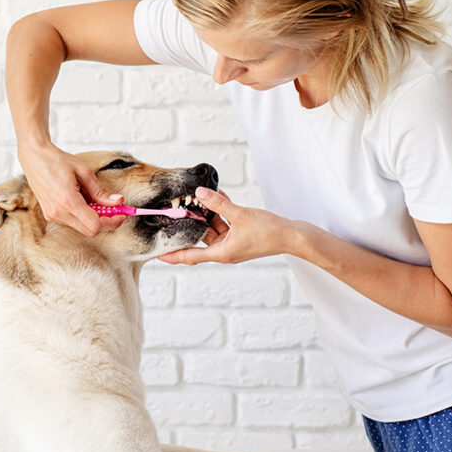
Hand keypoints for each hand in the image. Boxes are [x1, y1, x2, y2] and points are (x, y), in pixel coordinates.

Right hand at [17, 142, 126, 236]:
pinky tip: (84, 201)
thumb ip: (100, 191)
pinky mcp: (50, 215)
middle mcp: (58, 212)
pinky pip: (73, 222)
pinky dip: (84, 215)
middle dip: (106, 221)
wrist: (34, 158)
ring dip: (95, 218)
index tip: (122, 214)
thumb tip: (118, 202)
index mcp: (67, 200)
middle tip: (115, 209)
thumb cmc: (56, 160)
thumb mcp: (84, 171)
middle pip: (90, 230)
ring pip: (82, 227)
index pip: (95, 225)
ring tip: (96, 200)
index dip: (112, 222)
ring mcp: (53, 216)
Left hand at [157, 186, 294, 264]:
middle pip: (201, 239)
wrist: (293, 235)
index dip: (173, 255)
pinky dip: (221, 213)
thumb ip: (219, 204)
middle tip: (179, 210)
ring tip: (200, 199)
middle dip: (192, 224)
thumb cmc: (270, 232)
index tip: (158, 254)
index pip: (190, 256)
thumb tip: (200, 194)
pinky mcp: (241, 236)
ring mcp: (233, 244)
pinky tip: (218, 198)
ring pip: (213, 228)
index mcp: (222, 253)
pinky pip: (225, 224)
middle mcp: (225, 250)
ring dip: (208, 215)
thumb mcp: (241, 215)